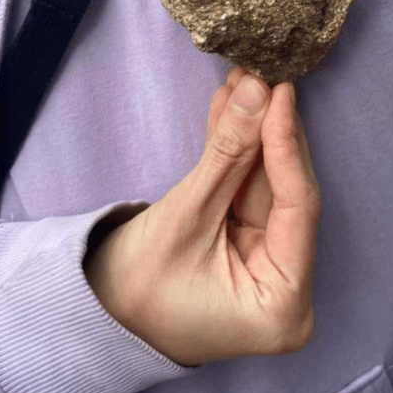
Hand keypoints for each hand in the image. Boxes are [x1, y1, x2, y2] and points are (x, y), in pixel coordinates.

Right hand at [84, 68, 319, 366]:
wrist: (94, 315)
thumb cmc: (136, 289)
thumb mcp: (184, 218)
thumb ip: (226, 154)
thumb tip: (257, 91)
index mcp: (283, 305)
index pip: (297, 208)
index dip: (286, 146)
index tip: (280, 93)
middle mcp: (286, 285)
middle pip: (284, 192)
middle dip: (267, 131)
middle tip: (262, 76)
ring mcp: (266, 263)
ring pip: (264, 183)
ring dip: (250, 132)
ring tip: (243, 81)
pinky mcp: (245, 243)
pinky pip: (243, 188)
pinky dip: (234, 151)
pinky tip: (230, 106)